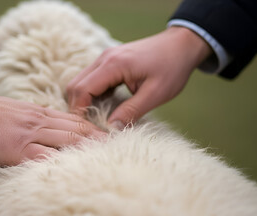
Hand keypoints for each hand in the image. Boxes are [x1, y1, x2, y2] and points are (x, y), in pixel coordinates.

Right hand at [0, 94, 104, 165]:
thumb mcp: (15, 110)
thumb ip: (33, 116)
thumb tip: (47, 122)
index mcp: (38, 113)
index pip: (71, 119)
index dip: (90, 127)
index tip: (105, 134)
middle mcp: (38, 122)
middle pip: (75, 129)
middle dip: (97, 137)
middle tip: (116, 144)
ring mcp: (29, 135)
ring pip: (66, 139)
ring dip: (87, 147)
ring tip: (106, 155)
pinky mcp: (17, 150)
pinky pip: (44, 156)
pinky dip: (61, 161)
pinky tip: (75, 167)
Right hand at [67, 27, 211, 128]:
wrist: (181, 45)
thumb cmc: (172, 67)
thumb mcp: (155, 94)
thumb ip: (131, 111)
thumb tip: (111, 128)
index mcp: (113, 65)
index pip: (82, 90)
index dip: (79, 111)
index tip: (86, 129)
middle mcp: (104, 58)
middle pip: (75, 85)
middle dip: (77, 107)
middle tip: (89, 125)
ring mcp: (105, 57)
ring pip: (80, 81)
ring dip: (84, 100)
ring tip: (97, 118)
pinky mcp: (109, 60)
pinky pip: (90, 79)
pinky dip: (92, 94)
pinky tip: (105, 105)